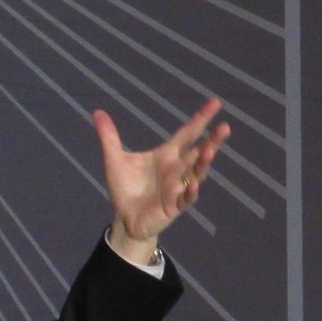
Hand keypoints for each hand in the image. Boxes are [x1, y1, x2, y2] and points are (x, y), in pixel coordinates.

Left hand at [96, 98, 230, 263]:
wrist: (124, 217)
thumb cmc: (125, 188)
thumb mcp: (114, 160)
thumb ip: (109, 137)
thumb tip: (97, 112)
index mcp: (167, 155)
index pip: (187, 133)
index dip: (201, 119)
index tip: (215, 103)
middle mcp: (177, 169)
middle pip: (198, 152)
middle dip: (212, 140)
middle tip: (224, 127)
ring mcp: (178, 187)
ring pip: (196, 173)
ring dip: (204, 163)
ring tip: (209, 151)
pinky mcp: (174, 206)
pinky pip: (185, 198)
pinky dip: (190, 191)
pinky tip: (193, 184)